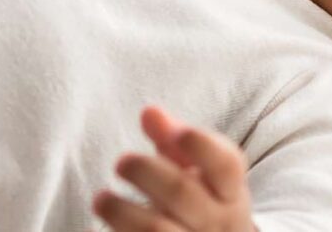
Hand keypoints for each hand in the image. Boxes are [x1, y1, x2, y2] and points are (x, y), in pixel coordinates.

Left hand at [92, 106, 255, 230]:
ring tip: (101, 199)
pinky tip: (105, 225)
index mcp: (230, 192)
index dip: (202, 145)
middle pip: (182, 193)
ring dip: (121, 210)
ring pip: (156, 229)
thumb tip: (149, 111)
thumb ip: (176, 143)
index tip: (178, 132)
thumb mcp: (202, 175)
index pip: (226, 165)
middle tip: (122, 161)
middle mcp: (217, 221)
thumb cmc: (205, 205)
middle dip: (146, 171)